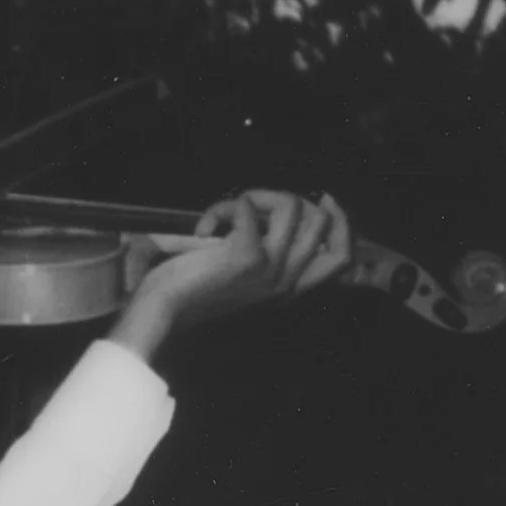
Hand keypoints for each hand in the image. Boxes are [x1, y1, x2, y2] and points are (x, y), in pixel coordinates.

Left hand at [108, 189, 351, 363]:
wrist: (164, 309)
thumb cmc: (194, 289)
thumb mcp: (243, 274)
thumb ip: (269, 251)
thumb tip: (288, 208)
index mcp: (288, 287)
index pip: (340, 257)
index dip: (341, 222)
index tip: (324, 199)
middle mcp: (286, 281)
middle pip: (322, 222)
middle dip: (287, 197)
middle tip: (251, 203)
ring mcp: (270, 270)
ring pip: (291, 206)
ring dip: (255, 195)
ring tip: (224, 214)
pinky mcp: (248, 257)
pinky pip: (245, 206)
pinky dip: (222, 206)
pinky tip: (203, 227)